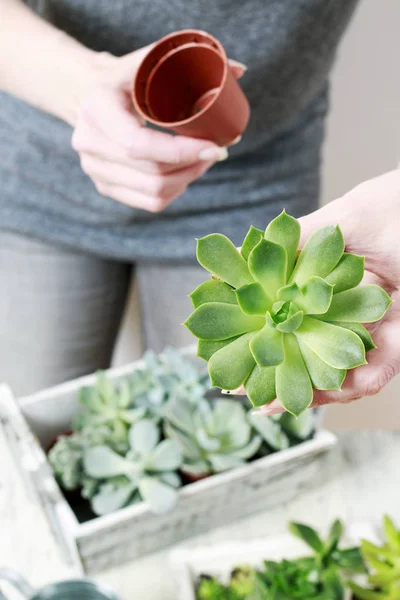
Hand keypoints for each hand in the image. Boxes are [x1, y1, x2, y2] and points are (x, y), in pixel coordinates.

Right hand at [72, 49, 245, 212]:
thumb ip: (187, 61)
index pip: (140, 146)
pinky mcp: (105, 186)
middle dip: (193, 166)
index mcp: (96, 109)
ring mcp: (95, 170)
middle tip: (216, 152)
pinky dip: (175, 192)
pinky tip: (184, 175)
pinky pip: (150, 202)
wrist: (87, 96)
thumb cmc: (125, 77)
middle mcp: (89, 144)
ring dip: (187, 180)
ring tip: (202, 162)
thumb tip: (240, 69)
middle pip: (152, 174)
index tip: (215, 147)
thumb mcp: (145, 61)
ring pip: (155, 192)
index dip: (182, 153)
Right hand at [244, 169, 399, 413]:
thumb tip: (247, 253)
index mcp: (335, 277)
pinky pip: (375, 371)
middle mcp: (354, 306)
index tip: (230, 338)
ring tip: (272, 400)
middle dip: (275, 367)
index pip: (290, 309)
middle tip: (242, 386)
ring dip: (306, 388)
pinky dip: (352, 384)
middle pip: (309, 344)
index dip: (260, 327)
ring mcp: (378, 327)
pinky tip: (326, 391)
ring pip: (337, 367)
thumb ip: (299, 239)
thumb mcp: (348, 216)